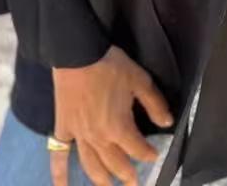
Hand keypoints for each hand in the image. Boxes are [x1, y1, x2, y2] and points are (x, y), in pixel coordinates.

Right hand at [49, 45, 174, 185]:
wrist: (77, 54)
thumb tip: (167, 122)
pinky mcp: (63, 129)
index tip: (154, 155)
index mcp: (119, 127)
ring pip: (91, 166)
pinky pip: (59, 155)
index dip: (148, 154)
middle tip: (135, 183)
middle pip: (115, 164)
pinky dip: (59, 174)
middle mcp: (99, 138)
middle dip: (128, 175)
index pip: (138, 149)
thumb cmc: (111, 66)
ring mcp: (79, 136)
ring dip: (102, 180)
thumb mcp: (140, 80)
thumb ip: (155, 103)